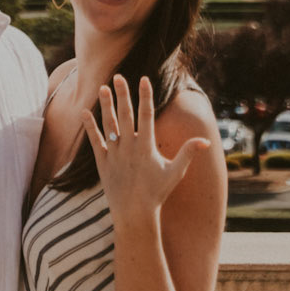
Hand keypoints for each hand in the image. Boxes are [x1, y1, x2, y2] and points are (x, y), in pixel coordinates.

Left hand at [82, 74, 211, 224]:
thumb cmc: (157, 193)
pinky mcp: (102, 162)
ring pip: (109, 124)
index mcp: (147, 146)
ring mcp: (114, 154)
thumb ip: (188, 153)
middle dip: (123, 94)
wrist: (134, 214)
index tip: (144, 79)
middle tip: (118, 76)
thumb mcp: (175, 172)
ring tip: (102, 87)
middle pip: (126, 115)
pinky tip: (84, 112)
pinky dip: (89, 126)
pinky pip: (94, 141)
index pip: (147, 115)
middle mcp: (129, 147)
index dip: (146, 96)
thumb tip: (206, 141)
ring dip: (105, 105)